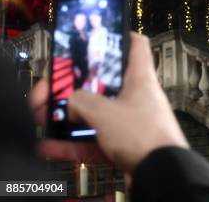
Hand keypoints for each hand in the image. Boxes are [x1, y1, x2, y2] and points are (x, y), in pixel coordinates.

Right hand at [30, 33, 188, 176]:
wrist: (162, 173)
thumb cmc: (145, 136)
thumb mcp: (105, 112)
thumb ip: (83, 102)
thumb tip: (72, 103)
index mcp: (140, 79)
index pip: (136, 46)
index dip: (120, 36)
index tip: (102, 35)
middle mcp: (138, 97)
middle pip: (104, 84)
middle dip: (76, 88)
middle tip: (53, 91)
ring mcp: (132, 122)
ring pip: (96, 115)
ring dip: (71, 118)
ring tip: (46, 119)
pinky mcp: (126, 145)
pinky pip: (96, 140)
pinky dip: (75, 143)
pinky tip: (53, 146)